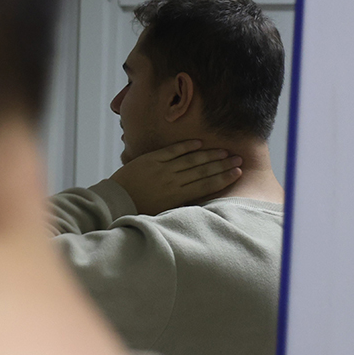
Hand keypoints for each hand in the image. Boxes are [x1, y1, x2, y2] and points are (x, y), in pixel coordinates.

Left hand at [110, 140, 242, 214]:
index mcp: (177, 197)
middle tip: (239, 159)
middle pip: (204, 171)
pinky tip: (199, 143)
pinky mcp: (151, 159)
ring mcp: (162, 168)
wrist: (115, 201)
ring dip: (210, 154)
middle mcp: (173, 182)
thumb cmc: (138, 209)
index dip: (224, 178)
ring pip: (192, 159)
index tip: (238, 173)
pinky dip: (186, 146)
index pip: (206, 185)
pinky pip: (173, 150)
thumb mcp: (162, 211)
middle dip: (223, 165)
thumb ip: (180, 204)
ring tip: (224, 151)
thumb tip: (200, 199)